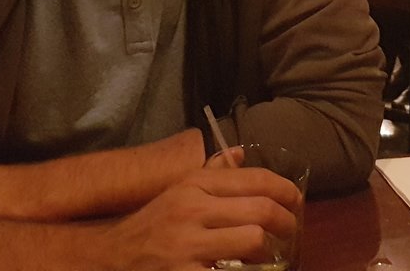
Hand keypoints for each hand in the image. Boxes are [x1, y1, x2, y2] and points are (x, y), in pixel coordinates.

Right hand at [97, 166, 300, 270]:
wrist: (112, 258)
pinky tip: (248, 270)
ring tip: (270, 257)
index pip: (254, 179)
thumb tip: (241, 151)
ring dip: (270, 253)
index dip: (285, 189)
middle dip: (287, 223)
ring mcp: (189, 246)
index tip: (297, 201)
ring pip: (253, 241)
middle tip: (292, 232)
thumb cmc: (151, 224)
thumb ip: (211, 172)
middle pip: (261, 210)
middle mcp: (192, 210)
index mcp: (194, 185)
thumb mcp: (178, 191)